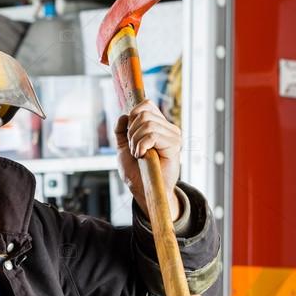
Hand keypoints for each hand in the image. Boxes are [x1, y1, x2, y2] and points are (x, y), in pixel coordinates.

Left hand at [115, 101, 181, 220]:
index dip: (132, 117)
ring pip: (146, 123)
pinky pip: (152, 135)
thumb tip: (124, 115)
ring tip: (138, 154)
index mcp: (158, 126)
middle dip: (130, 132)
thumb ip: (121, 130)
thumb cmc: (136, 171)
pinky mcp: (174, 145)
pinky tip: (142, 156)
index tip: (129, 136)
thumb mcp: (123, 147)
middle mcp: (168, 128)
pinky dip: (140, 146)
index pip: (146, 105)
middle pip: (143, 112)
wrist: (143, 190)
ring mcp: (173, 135)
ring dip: (135, 141)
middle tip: (134, 149)